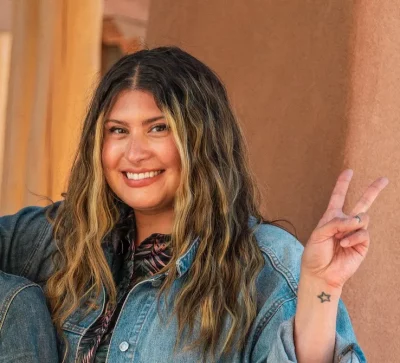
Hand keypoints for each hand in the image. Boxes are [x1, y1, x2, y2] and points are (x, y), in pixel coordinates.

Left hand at [300, 169, 388, 289]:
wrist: (320, 273)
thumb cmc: (315, 253)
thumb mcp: (318, 233)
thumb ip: (336, 222)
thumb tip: (357, 219)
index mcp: (331, 217)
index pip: (338, 197)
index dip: (343, 184)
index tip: (348, 171)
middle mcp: (345, 223)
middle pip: (362, 203)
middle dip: (373, 190)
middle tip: (384, 179)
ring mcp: (355, 233)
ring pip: (362, 218)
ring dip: (350, 226)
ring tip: (339, 239)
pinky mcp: (362, 244)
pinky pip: (363, 233)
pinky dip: (352, 238)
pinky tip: (343, 245)